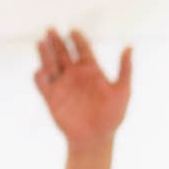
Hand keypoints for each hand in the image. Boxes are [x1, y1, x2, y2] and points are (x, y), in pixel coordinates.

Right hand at [33, 28, 132, 152]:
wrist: (96, 139)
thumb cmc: (112, 116)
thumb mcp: (122, 91)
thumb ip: (125, 69)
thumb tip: (130, 47)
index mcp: (91, 71)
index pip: (83, 49)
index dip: (78, 39)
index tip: (73, 31)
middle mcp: (75, 75)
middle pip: (63, 53)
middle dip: (57, 41)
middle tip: (51, 29)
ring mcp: (62, 85)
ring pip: (50, 64)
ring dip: (45, 53)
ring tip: (41, 42)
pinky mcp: (51, 98)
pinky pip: (42, 84)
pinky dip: (39, 76)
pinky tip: (41, 71)